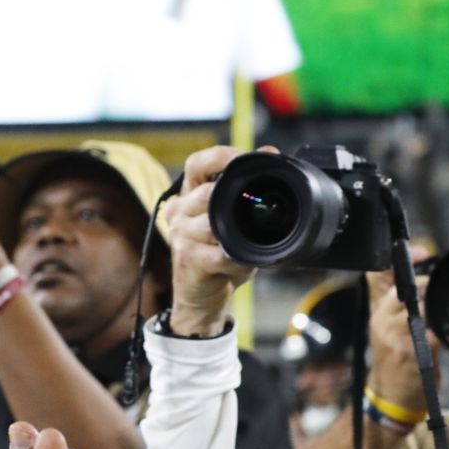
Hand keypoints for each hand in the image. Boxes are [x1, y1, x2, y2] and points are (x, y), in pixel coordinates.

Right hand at [164, 146, 257, 336]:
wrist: (202, 297)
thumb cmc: (219, 255)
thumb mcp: (235, 219)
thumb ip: (248, 187)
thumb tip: (270, 151)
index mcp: (189, 195)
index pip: (196, 163)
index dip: (220, 157)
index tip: (245, 159)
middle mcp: (179, 211)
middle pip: (206, 192)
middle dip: (234, 200)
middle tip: (258, 209)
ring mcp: (180, 234)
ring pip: (213, 223)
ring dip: (239, 236)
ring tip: (249, 245)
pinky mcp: (188, 258)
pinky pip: (219, 253)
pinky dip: (237, 260)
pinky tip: (241, 262)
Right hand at [363, 249, 432, 413]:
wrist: (390, 402)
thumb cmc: (397, 365)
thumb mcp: (390, 331)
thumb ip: (402, 307)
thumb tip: (425, 281)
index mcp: (378, 312)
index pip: (379, 274)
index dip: (402, 259)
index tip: (423, 253)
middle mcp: (382, 319)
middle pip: (410, 287)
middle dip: (433, 288)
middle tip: (448, 296)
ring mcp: (394, 335)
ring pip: (425, 308)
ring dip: (442, 312)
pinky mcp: (409, 351)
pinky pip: (437, 333)